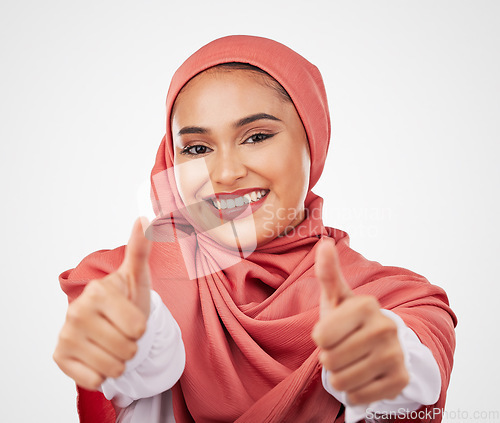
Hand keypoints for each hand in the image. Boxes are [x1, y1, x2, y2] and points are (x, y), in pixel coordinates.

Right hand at [53, 218, 151, 389]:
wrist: (107, 323)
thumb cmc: (127, 299)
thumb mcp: (137, 276)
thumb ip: (141, 250)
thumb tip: (144, 219)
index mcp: (98, 291)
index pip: (138, 327)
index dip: (141, 326)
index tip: (131, 316)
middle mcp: (76, 312)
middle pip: (127, 349)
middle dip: (132, 344)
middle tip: (122, 331)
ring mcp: (65, 335)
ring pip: (114, 368)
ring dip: (120, 360)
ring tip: (113, 342)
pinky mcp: (59, 357)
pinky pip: (96, 380)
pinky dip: (103, 373)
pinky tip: (98, 355)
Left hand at [312, 238, 408, 404]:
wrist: (383, 345)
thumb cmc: (350, 319)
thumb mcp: (337, 297)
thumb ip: (328, 273)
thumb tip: (324, 243)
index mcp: (366, 305)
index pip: (320, 337)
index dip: (321, 338)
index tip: (334, 332)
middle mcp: (385, 328)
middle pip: (329, 360)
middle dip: (329, 358)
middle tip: (342, 349)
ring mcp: (396, 355)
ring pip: (341, 381)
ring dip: (339, 377)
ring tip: (351, 363)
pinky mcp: (400, 380)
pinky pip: (358, 397)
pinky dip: (354, 392)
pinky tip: (363, 378)